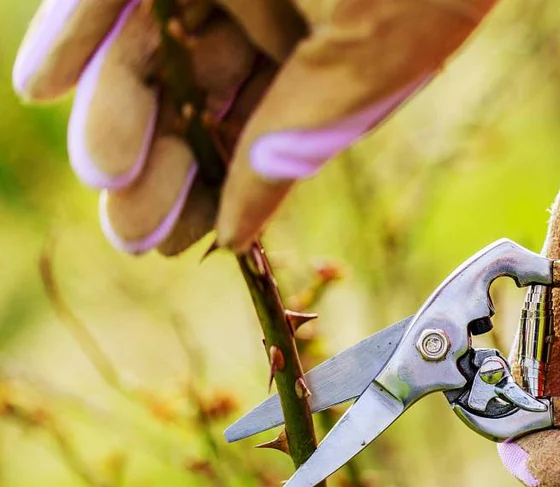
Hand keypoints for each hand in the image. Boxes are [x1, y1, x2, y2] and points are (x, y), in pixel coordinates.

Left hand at [14, 0, 494, 254]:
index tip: (180, 242)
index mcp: (324, 51)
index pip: (260, 130)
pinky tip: (46, 85)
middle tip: (131, 227)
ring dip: (117, 112)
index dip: (218, 188)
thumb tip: (238, 233)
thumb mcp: (363, 66)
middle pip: (198, 96)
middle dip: (163, 163)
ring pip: (152, 48)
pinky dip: (78, 33)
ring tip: (103, 172)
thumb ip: (297, 141)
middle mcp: (269, 11)